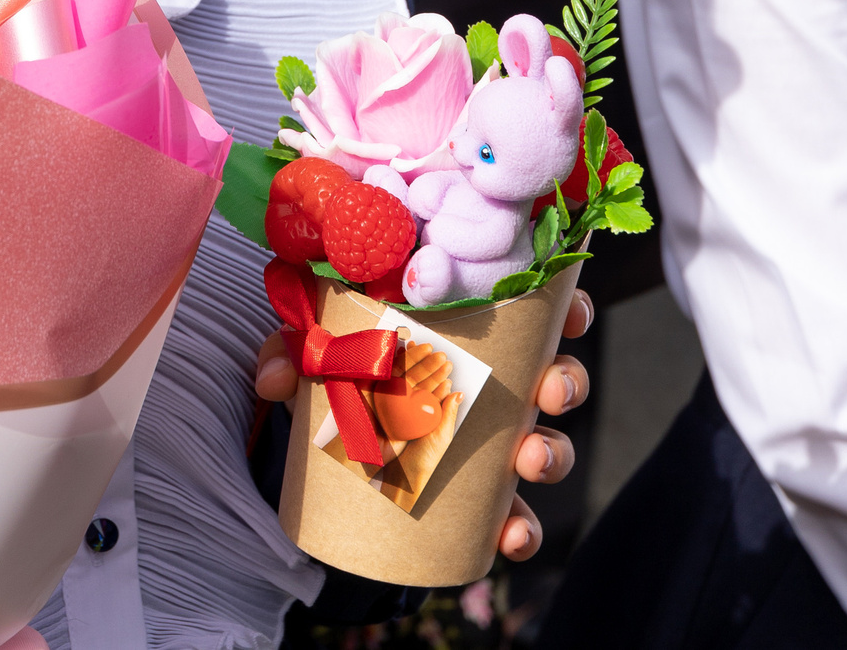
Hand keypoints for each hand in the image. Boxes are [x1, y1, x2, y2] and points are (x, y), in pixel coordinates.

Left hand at [253, 288, 595, 559]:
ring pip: (547, 444)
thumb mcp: (313, 354)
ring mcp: (492, 442)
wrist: (324, 447)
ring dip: (552, 452)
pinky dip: (520, 529)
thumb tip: (277, 378)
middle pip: (554, 374)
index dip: (565, 308)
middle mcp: (494, 384)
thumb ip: (291, 351)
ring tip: (530, 459)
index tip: (569, 315)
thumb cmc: (337, 374)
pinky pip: (514, 516)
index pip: (532, 310)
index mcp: (468, 332)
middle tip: (550, 390)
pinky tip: (510, 537)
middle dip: (566, 381)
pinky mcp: (479, 498)